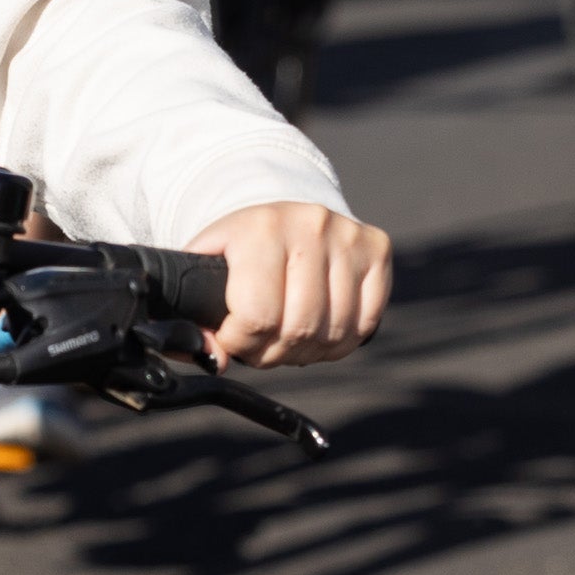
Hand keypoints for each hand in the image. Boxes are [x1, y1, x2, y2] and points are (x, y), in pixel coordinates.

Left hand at [190, 203, 392, 366]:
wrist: (281, 213)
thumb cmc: (239, 249)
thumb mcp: (204, 271)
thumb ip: (197, 319)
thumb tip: (215, 360)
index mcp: (261, 228)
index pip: (257, 316)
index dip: (240, 342)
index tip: (233, 336)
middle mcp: (310, 225)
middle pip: (299, 329)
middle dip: (273, 352)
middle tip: (260, 344)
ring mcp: (349, 236)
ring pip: (334, 333)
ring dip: (307, 352)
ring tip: (286, 337)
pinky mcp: (377, 248)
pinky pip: (365, 323)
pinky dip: (340, 342)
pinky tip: (318, 330)